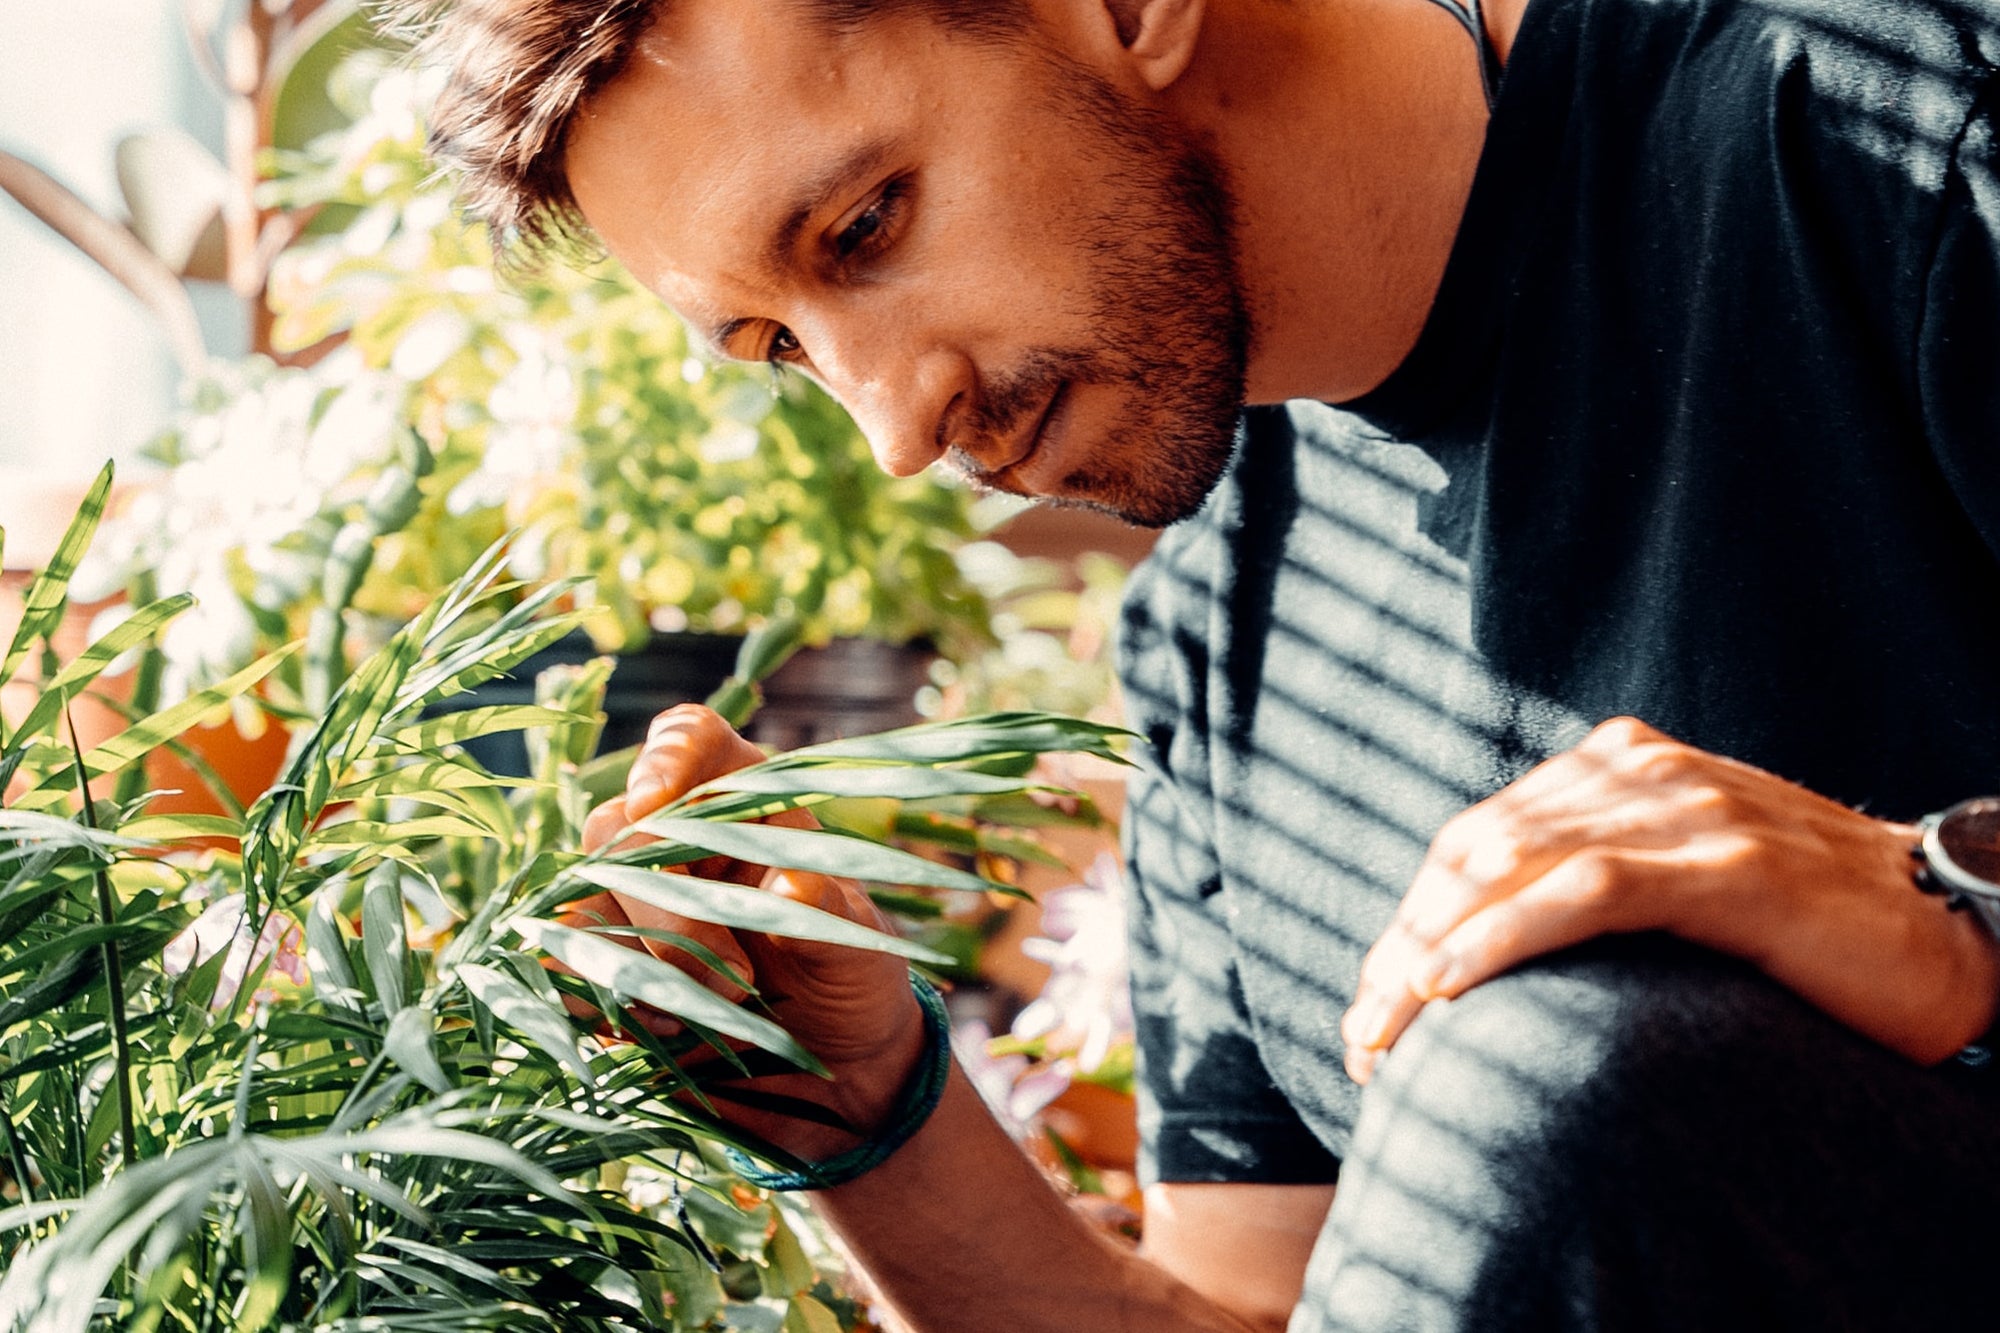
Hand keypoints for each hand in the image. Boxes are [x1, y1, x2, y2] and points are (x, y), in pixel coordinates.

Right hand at [569, 705, 924, 1159]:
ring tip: (720, 1011)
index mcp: (744, 800)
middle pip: (621, 829)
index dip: (667, 755)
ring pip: (584, 903)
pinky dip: (608, 1001)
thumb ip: (829, 914)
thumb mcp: (857, 946)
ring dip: (644, 963)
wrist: (828, 1064)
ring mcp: (628, 900)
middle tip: (741, 982)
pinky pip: (563, 967)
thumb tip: (796, 884)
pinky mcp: (599, 965)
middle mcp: (677, 837)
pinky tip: (669, 1027)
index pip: (692, 739)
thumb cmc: (849, 978)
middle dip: (667, 907)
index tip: (656, 799)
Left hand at [1340, 717, 1999, 1082]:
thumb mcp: (1682, 883)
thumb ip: (1597, 880)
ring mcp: (1686, 814)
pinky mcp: (1730, 867)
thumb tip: (1487, 946)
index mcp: (1618, 768)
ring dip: (1428, 953)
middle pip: (1475, 853)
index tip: (1371, 1002)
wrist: (1956, 926)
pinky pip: (1588, 892)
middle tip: (1362, 1034)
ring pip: (1511, 867)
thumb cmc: (1810, 924)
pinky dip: (1504, 936)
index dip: (1409, 919)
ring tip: (1386, 1030)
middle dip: (1401, 945)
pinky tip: (1452, 983)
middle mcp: (1641, 774)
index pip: (1475, 838)